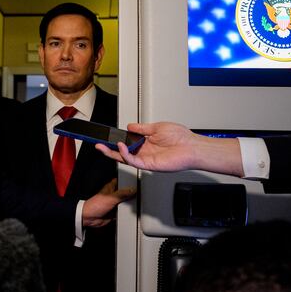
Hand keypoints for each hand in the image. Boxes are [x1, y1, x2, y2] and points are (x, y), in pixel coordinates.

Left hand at [82, 179, 135, 227]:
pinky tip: (132, 212)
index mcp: (111, 187)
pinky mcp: (116, 212)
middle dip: (132, 194)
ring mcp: (115, 203)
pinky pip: (124, 211)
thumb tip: (133, 189)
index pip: (121, 180)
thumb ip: (123, 193)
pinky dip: (128, 212)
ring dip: (130, 204)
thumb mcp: (111, 197)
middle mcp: (114, 195)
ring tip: (138, 203)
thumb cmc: (95, 205)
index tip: (137, 181)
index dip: (129, 180)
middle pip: (126, 192)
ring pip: (126, 202)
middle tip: (140, 194)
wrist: (89, 218)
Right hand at [95, 122, 243, 176]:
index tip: (107, 136)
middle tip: (98, 144)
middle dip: (108, 149)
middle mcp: (144, 152)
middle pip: (122, 152)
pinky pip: (133, 161)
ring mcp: (146, 159)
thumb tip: (130, 126)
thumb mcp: (157, 127)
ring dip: (113, 152)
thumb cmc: (181, 138)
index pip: (127, 142)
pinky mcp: (149, 165)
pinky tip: (120, 147)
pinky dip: (125, 155)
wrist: (192, 147)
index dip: (116, 140)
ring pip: (124, 158)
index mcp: (146, 143)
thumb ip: (142, 128)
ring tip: (103, 146)